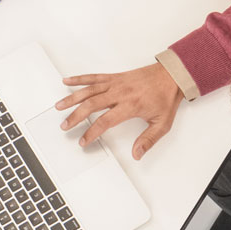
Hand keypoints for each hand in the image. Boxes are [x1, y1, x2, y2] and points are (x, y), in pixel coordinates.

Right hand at [54, 63, 182, 159]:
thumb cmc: (166, 97)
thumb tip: (137, 153)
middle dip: (76, 116)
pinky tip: (67, 80)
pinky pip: (94, 77)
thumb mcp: (162, 123)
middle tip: (65, 125)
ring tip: (59, 106)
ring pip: (89, 90)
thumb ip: (148, 140)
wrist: (171, 75)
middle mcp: (120, 93)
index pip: (105, 121)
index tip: (83, 140)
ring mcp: (116, 83)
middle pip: (92, 105)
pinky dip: (80, 78)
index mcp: (130, 105)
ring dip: (72, 98)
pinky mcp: (115, 77)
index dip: (92, 132)